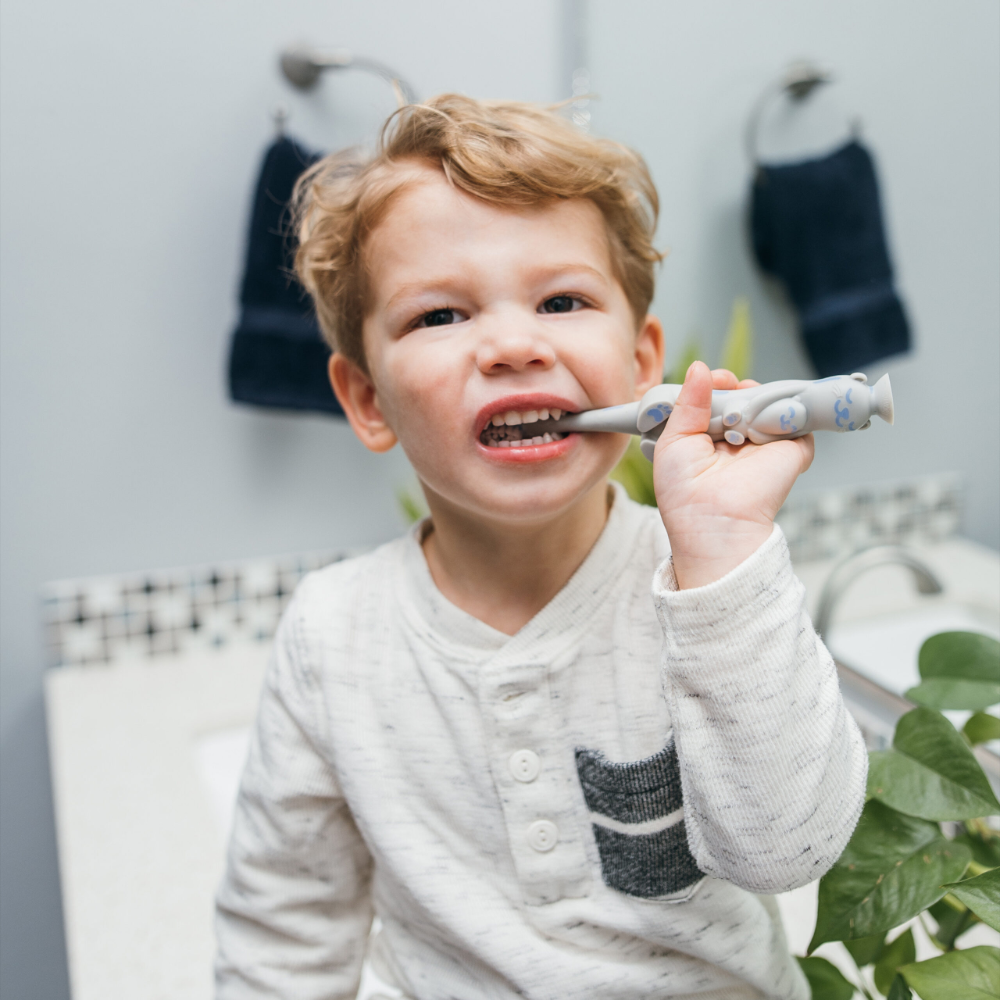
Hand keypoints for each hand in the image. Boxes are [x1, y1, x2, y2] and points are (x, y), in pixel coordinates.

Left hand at [653, 361, 813, 589]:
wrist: (714, 524)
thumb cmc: (685, 494)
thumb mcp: (673, 441)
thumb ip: (687, 404)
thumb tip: (700, 368)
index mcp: (707, 437)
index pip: (715, 398)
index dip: (714, 384)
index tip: (712, 379)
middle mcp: (737, 438)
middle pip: (743, 396)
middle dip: (735, 387)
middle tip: (728, 386)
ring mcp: (765, 443)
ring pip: (768, 403)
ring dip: (758, 395)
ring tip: (743, 404)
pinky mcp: (792, 450)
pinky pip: (796, 418)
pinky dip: (786, 408)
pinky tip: (766, 413)